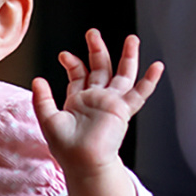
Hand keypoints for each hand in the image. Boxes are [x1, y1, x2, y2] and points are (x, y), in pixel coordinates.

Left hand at [31, 29, 164, 181]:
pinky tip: (157, 66)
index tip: (65, 55)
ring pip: (123, 75)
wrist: (81, 162)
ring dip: (128, 57)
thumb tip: (37, 79)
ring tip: (132, 39)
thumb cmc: (66, 147)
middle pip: (101, 68)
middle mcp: (97, 98)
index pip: (80, 74)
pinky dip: (149, 81)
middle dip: (97, 49)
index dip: (73, 63)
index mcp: (80, 100)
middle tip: (92, 32)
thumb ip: (42, 99)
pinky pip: (139, 93)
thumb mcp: (48, 119)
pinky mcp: (123, 110)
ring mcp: (112, 103)